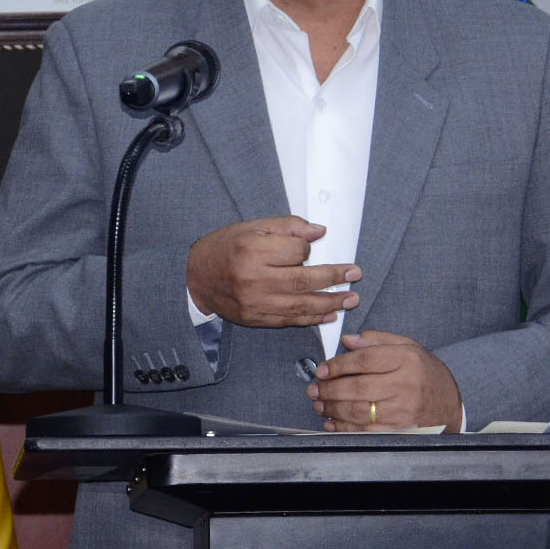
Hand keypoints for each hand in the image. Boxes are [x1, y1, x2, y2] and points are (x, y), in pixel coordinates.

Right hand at [186, 216, 360, 327]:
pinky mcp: (256, 319)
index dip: (308, 249)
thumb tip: (319, 232)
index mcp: (252, 250)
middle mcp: (254, 279)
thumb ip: (287, 227)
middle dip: (333, 278)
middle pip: (303, 281)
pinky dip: (312, 319)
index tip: (311, 247)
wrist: (195, 278)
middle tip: (354, 274)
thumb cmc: (225, 248)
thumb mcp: (252, 228)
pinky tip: (329, 315)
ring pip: (300, 305)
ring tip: (350, 299)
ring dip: (330, 303)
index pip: (296, 251)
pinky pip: (289, 320)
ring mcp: (255, 303)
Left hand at [308, 330, 461, 432]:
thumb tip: (348, 340)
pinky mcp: (400, 429)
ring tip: (319, 404)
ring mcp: (403, 410)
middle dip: (330, 390)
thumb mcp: (408, 346)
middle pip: (358, 387)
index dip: (338, 365)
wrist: (450, 403)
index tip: (322, 370)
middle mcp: (405, 384)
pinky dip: (345, 428)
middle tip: (314, 389)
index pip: (364, 360)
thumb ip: (377, 339)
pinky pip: (367, 430)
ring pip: (360, 411)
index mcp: (406, 359)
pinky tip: (333, 422)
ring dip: (333, 409)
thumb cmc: (426, 373)